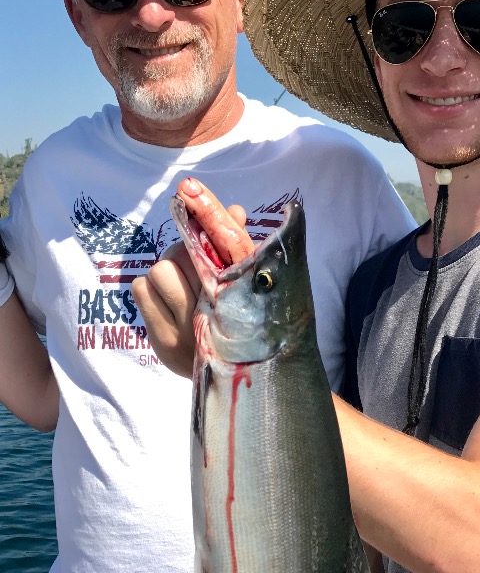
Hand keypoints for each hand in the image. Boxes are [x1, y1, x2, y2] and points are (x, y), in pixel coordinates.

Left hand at [131, 178, 254, 376]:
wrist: (240, 381)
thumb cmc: (245, 321)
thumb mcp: (247, 285)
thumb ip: (238, 247)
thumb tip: (234, 210)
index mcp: (237, 300)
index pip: (216, 248)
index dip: (205, 218)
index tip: (191, 191)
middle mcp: (209, 319)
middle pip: (178, 257)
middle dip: (183, 252)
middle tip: (192, 262)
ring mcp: (184, 334)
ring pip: (157, 273)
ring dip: (166, 272)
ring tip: (180, 284)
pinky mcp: (161, 343)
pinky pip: (140, 292)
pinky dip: (150, 289)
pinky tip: (166, 299)